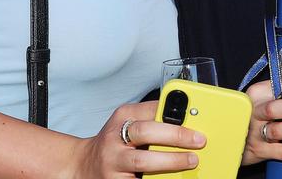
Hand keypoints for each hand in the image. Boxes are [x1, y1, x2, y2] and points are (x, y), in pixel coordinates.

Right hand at [64, 102, 205, 177]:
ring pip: (142, 160)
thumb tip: (187, 122)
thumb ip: (152, 120)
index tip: (195, 119)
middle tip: (198, 141)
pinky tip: (172, 177)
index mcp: (122, 117)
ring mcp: (112, 161)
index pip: (150, 109)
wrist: (84, 164)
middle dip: (175, 136)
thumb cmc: (114, 143)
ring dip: (170, 160)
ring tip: (190, 161)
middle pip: (146, 132)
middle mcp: (114, 138)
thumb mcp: (128, 123)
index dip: (173, 113)